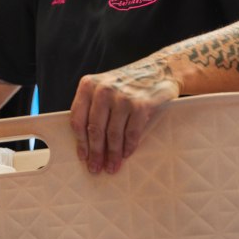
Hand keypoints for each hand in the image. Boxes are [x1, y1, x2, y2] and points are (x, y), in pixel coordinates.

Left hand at [69, 57, 179, 173]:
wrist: (160, 69)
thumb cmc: (129, 83)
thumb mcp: (105, 86)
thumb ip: (94, 106)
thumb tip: (87, 142)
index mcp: (88, 85)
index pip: (78, 119)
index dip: (80, 141)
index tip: (82, 157)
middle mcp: (103, 89)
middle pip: (94, 129)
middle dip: (95, 153)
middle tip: (96, 168)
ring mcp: (122, 97)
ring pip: (113, 134)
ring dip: (112, 154)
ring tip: (112, 166)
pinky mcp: (140, 105)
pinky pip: (131, 133)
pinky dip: (128, 146)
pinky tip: (126, 154)